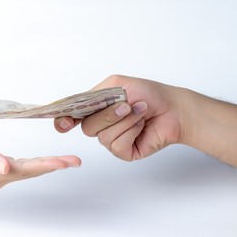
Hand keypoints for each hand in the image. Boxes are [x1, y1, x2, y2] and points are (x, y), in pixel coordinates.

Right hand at [0, 134, 80, 188]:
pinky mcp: (0, 171)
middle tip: (76, 161)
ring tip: (68, 161)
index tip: (65, 162)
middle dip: (56, 165)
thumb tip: (7, 167)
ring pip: (30, 170)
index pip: (27, 170)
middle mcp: (1, 177)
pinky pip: (24, 168)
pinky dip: (37, 164)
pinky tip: (46, 161)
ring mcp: (1, 176)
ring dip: (49, 165)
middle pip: (33, 171)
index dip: (47, 165)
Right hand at [54, 75, 183, 160]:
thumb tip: (81, 107)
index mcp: (96, 109)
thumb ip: (95, 94)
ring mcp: (112, 140)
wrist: (173, 108)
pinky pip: (117, 145)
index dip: (64, 121)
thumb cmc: (148, 94)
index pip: (72, 117)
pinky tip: (141, 125)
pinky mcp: (124, 152)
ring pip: (103, 137)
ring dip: (124, 121)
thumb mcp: (117, 85)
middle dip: (108, 115)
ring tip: (140, 112)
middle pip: (87, 128)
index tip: (65, 123)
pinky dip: (131, 132)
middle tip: (126, 105)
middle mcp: (101, 126)